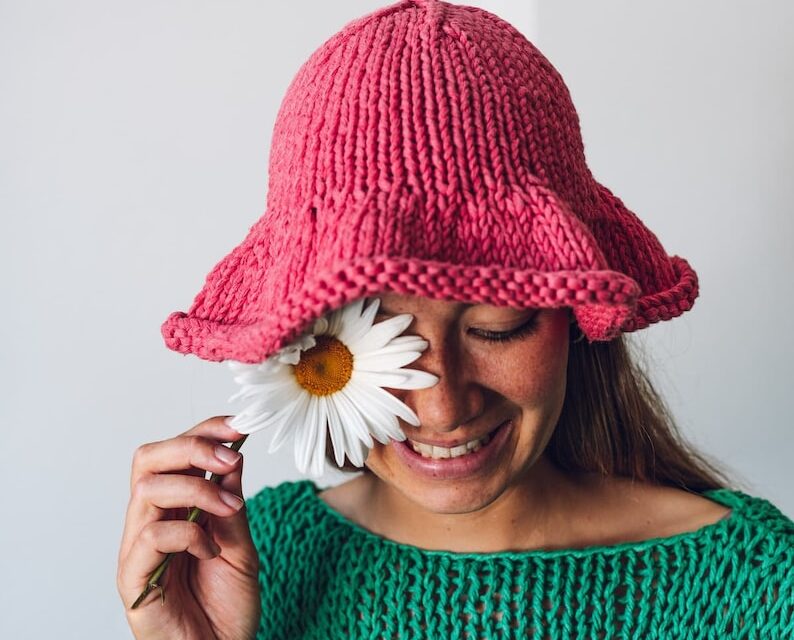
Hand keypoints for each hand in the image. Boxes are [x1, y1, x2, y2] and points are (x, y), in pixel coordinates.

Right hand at [117, 417, 260, 639]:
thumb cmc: (227, 606)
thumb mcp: (240, 542)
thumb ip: (230, 500)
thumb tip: (232, 452)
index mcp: (174, 508)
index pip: (174, 453)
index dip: (203, 431)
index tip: (239, 425)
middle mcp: (149, 521)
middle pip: (148, 459)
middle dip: (191, 446)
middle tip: (230, 458)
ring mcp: (137, 549)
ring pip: (148, 490)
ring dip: (197, 488)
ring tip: (231, 509)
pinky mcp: (132, 579)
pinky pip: (150, 535)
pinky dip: (188, 533)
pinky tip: (211, 551)